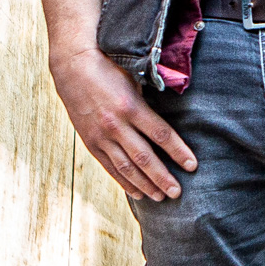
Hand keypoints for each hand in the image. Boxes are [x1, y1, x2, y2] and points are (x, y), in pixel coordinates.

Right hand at [49, 45, 195, 201]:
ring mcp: (102, 136)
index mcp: (131, 106)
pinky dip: (125, 182)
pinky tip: (138, 192)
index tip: (192, 165)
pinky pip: (110, 167)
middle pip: (144, 158)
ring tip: (161, 197)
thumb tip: (177, 109)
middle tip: (178, 193)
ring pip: (127, 167)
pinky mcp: (91, 143)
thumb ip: (150, 98)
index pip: (161, 134)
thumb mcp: (133, 77)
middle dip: (163, 178)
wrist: (72, 67)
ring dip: (145, 185)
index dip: (178, 151)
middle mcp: (116, 125)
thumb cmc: (109, 68)